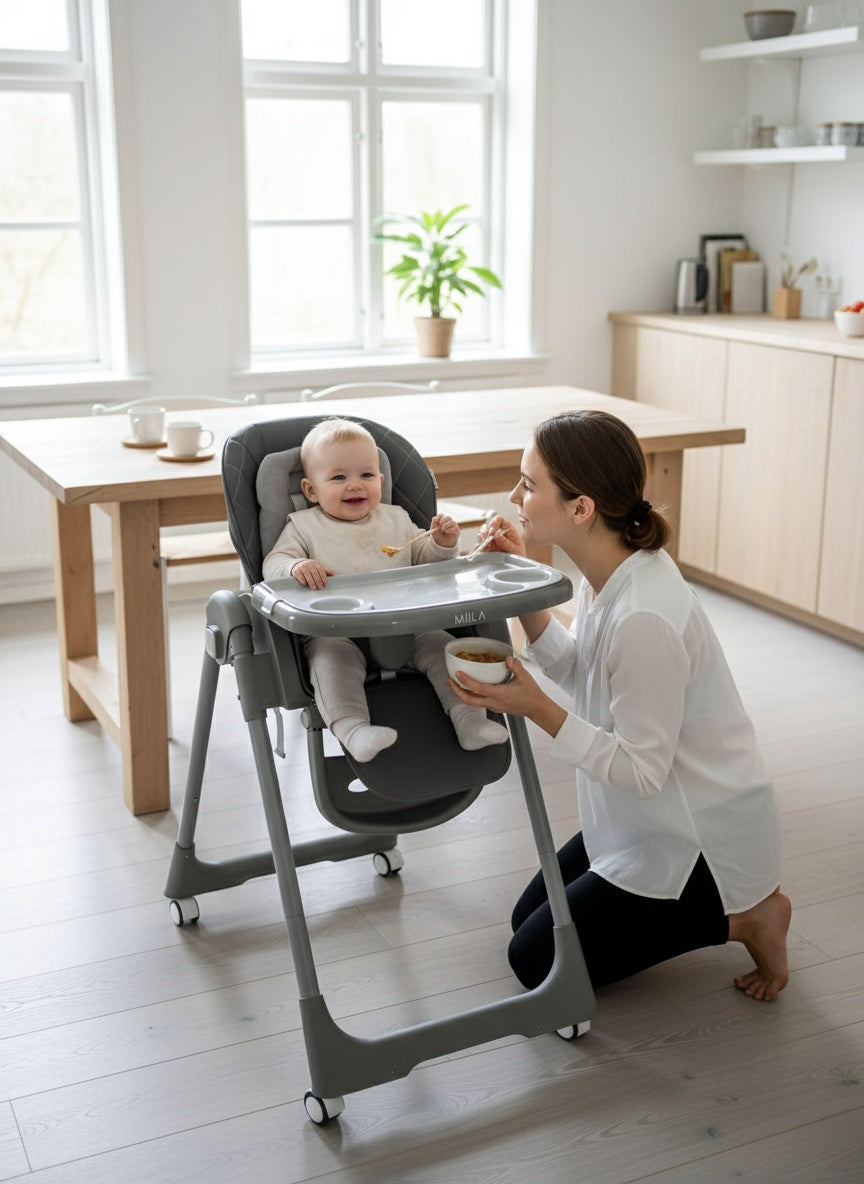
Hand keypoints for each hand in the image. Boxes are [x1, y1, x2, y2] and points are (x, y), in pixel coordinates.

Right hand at [290, 559, 333, 589]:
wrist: (298, 564)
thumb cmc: (310, 567)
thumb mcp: (318, 567)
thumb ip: (325, 571)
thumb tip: (333, 574)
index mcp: (316, 564)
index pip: (321, 570)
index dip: (323, 577)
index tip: (325, 583)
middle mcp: (309, 564)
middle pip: (314, 573)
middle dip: (318, 580)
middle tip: (320, 587)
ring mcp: (302, 567)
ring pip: (307, 574)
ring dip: (311, 581)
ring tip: (314, 588)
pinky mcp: (296, 570)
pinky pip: (299, 575)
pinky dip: (302, 579)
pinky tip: (304, 583)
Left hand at [430, 513, 459, 548]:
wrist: (442, 545)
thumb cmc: (439, 537)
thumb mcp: (434, 531)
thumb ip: (433, 525)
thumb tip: (434, 518)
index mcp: (442, 522)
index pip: (442, 515)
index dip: (440, 516)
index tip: (437, 519)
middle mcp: (449, 523)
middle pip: (448, 517)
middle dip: (444, 520)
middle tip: (440, 524)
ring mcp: (453, 527)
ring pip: (453, 522)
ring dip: (447, 525)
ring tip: (442, 530)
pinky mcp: (457, 531)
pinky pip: (455, 528)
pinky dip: (450, 529)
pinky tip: (446, 531)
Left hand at [447, 655, 567, 737]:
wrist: (537, 709)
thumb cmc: (532, 695)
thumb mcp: (525, 677)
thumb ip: (515, 666)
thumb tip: (507, 658)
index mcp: (499, 694)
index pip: (478, 689)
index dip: (466, 681)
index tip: (458, 674)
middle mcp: (493, 702)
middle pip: (469, 700)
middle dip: (457, 691)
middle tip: (450, 681)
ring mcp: (494, 706)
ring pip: (473, 702)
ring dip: (463, 693)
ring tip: (457, 683)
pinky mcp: (495, 707)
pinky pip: (479, 702)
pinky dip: (472, 695)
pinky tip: (472, 687)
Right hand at [477, 514, 525, 557]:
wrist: (516, 565)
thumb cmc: (519, 556)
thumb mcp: (515, 549)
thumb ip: (506, 542)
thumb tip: (496, 535)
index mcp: (509, 529)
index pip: (499, 519)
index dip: (494, 524)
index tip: (492, 534)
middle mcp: (499, 531)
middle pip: (488, 525)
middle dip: (486, 532)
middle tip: (488, 541)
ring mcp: (493, 538)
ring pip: (483, 532)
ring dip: (483, 538)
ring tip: (488, 546)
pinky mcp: (488, 545)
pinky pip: (480, 541)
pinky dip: (481, 544)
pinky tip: (486, 549)